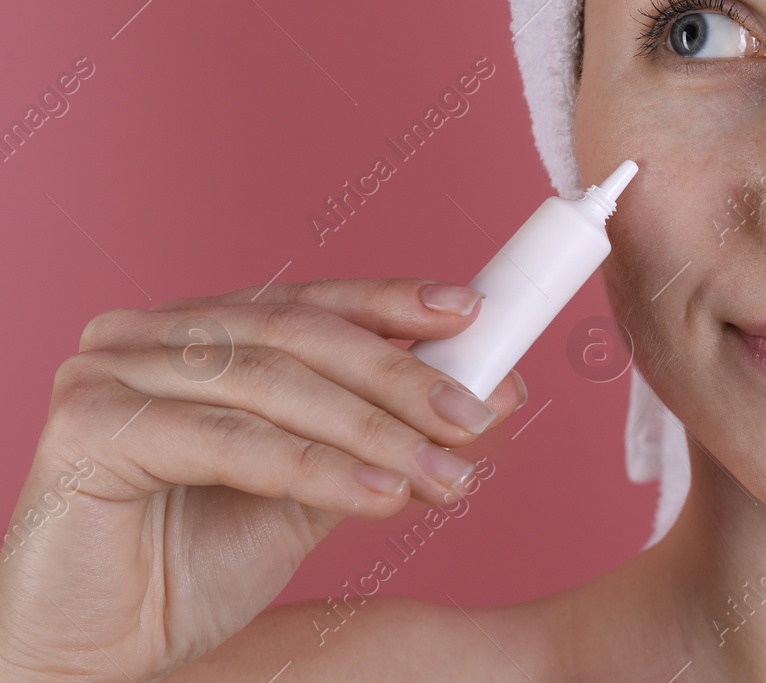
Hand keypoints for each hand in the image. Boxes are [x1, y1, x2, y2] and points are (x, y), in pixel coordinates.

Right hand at [0, 278, 525, 681]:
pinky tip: (380, 494)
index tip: (472, 312)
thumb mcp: (310, 494)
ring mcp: (111, 371)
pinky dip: (316, 467)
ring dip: (374, 430)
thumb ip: (382, 437)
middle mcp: (150, 335)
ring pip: (274, 383)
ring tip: (440, 473)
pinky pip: (232, 441)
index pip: (312, 303)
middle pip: (300, 336)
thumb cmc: (184, 569)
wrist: (93, 655)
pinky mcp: (90, 424)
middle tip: (476, 416)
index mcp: (199, 332)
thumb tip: (491, 393)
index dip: (394, 303)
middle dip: (401, 377)